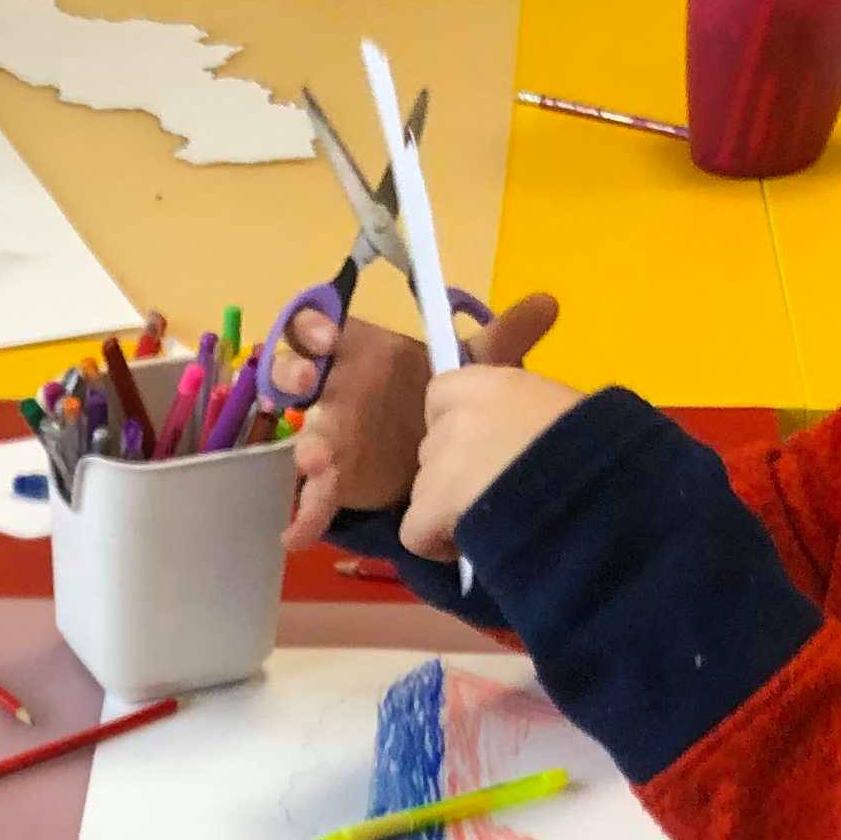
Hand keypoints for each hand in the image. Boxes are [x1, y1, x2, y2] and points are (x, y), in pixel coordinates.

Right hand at [278, 291, 560, 549]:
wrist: (431, 451)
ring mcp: (329, 437)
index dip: (313, 327)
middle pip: (297, 373)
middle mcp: (335, 389)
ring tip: (316, 464)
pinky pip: (312, 496)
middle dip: (293, 375)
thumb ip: (502, 338)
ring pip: (304, 435)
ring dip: (305, 448)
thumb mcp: (472, 369)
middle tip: (305, 384)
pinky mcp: (334, 481)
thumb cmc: (435, 398)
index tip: (326, 336)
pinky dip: (306, 515)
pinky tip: (300, 536)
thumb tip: (547, 304)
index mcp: (358, 352)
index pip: (320, 326)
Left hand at [399, 361, 588, 563]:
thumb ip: (525, 416)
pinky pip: (415, 532)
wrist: (597, 498)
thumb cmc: (599, 455)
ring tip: (492, 524)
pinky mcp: (432, 506)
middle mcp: (459, 415)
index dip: (457, 425)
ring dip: (446, 510)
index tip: (486, 449)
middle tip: (493, 495)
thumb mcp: (567, 414)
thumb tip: (518, 439)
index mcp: (495, 384)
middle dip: (453, 472)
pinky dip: (436, 546)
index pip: (443, 393)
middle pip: (432, 447)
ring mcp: (442, 460)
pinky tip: (470, 549)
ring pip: (424, 490)